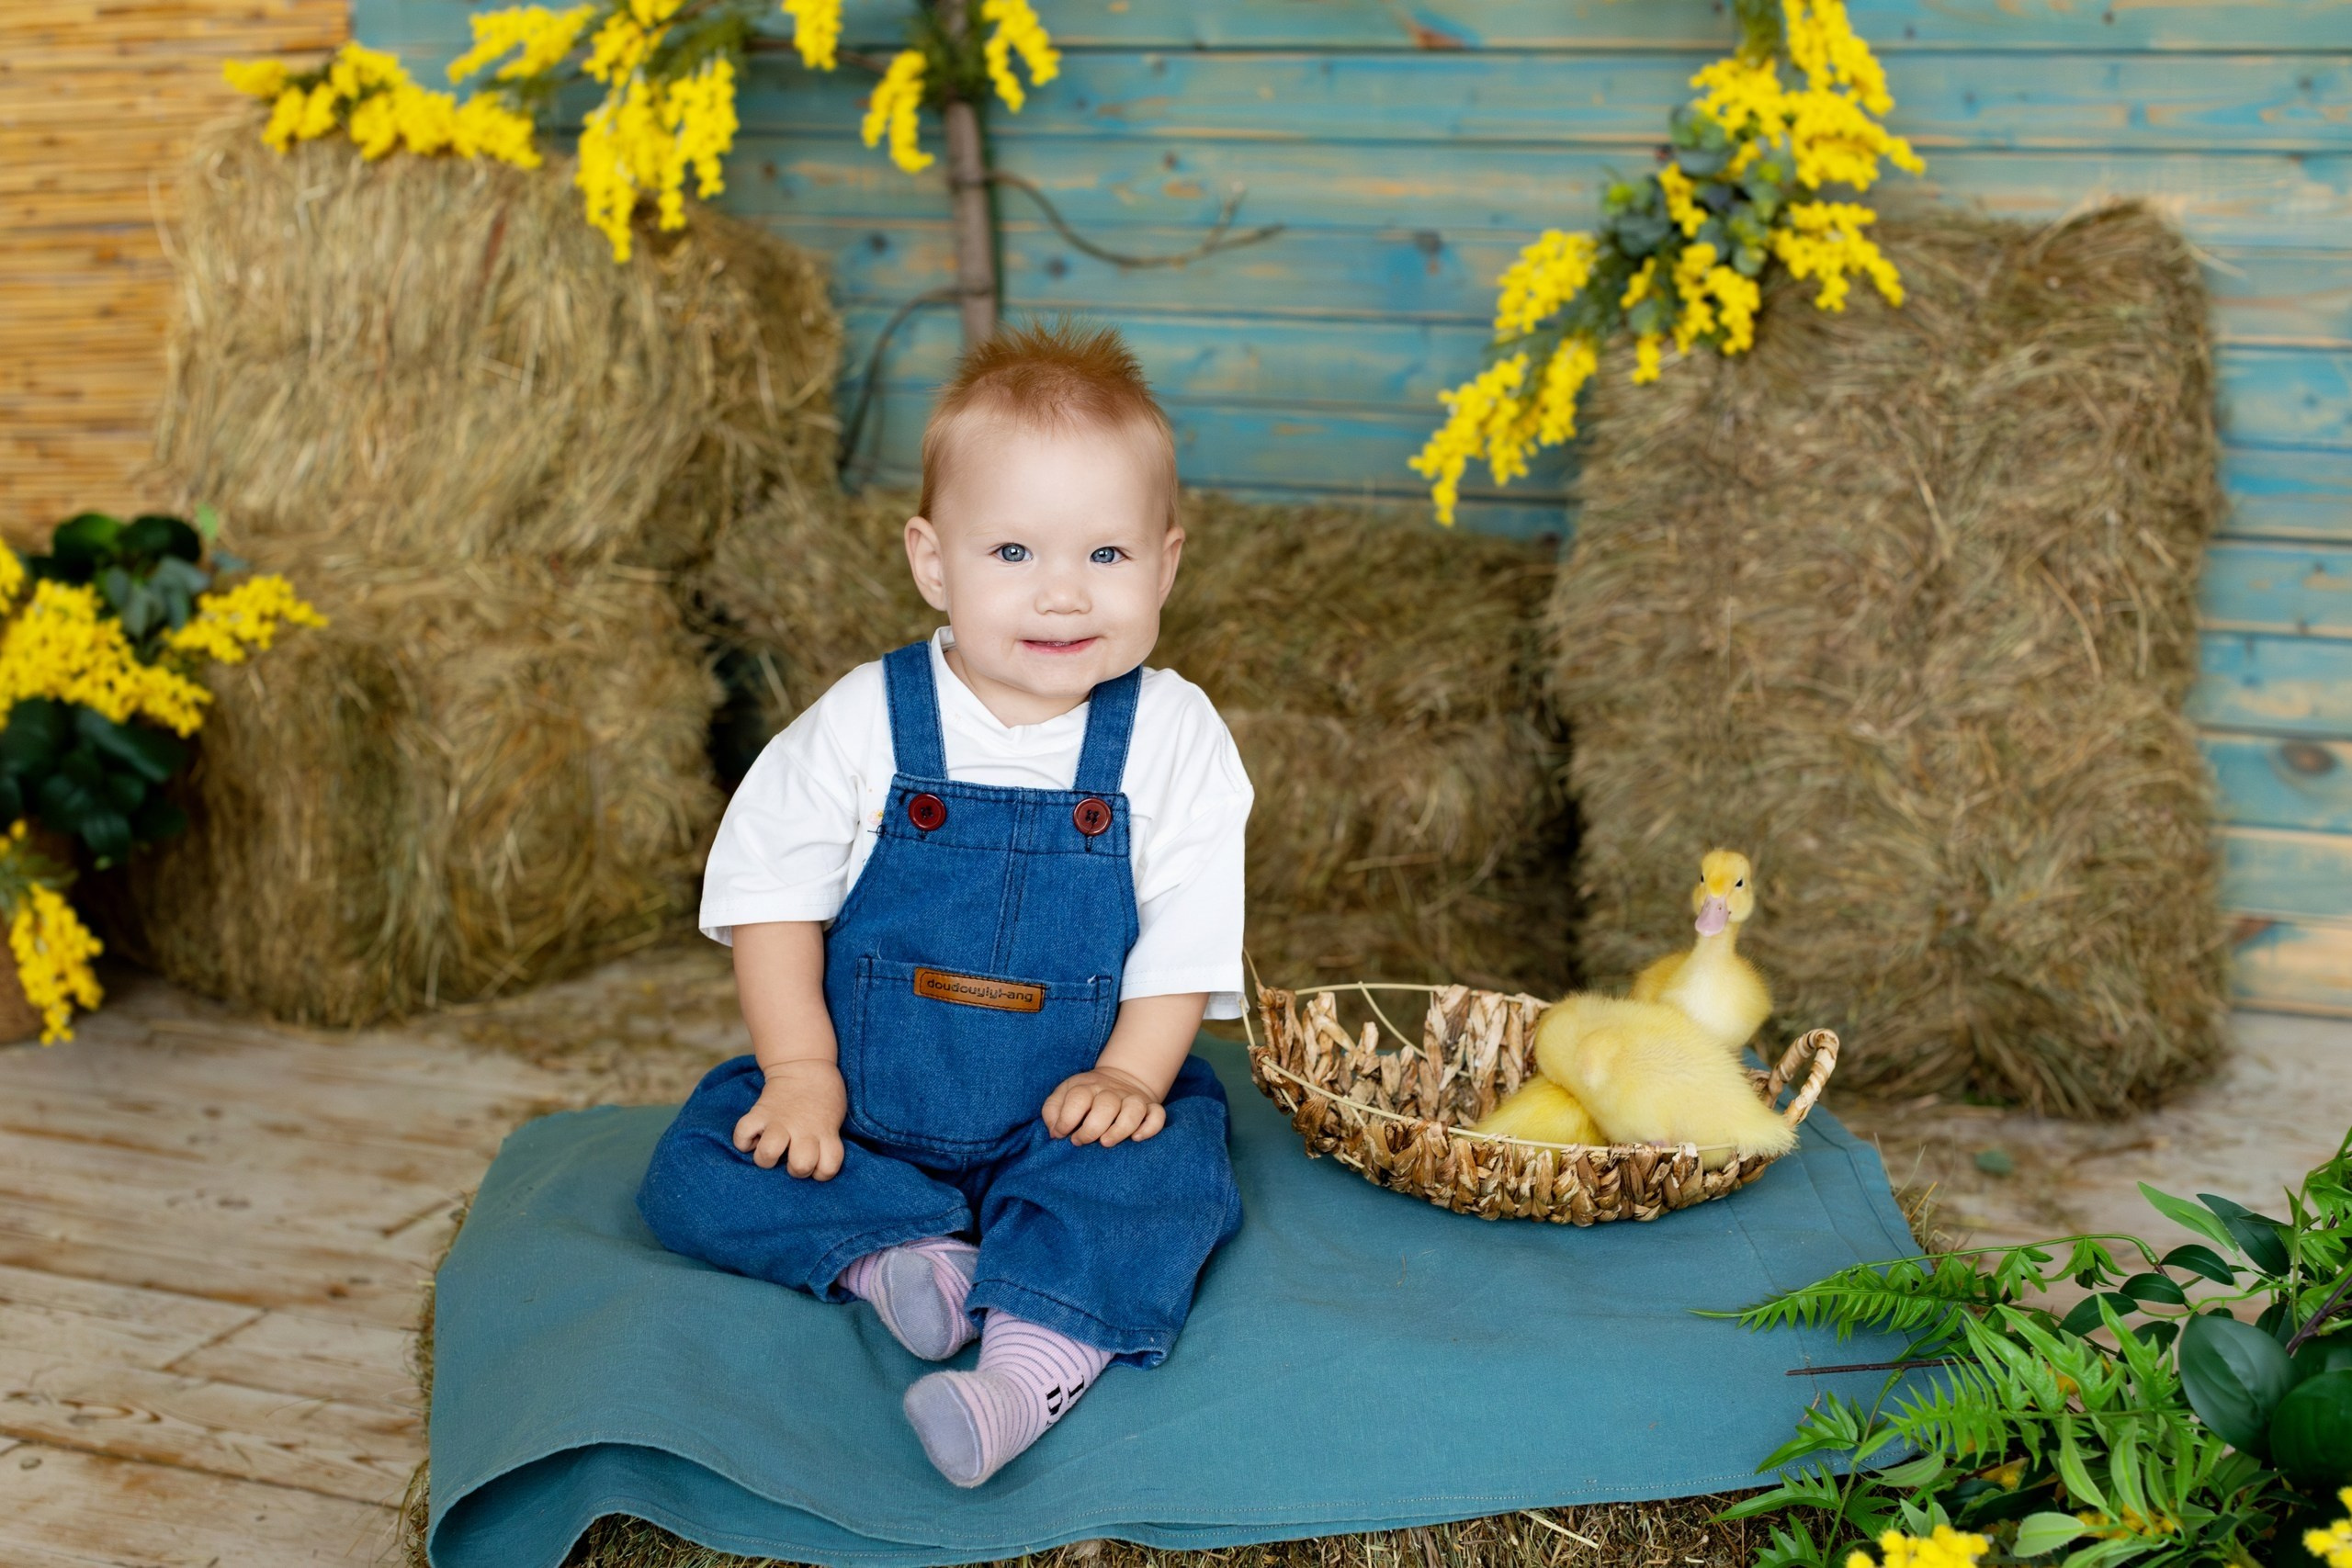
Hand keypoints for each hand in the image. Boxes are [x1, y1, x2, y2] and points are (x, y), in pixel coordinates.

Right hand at [732, 1060, 847, 1177]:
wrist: (805, 1064)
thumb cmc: (823, 1096)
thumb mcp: (834, 1119)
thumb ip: (826, 1139)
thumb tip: (811, 1160)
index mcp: (824, 1132)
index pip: (828, 1168)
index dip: (822, 1172)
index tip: (817, 1162)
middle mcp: (803, 1129)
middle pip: (800, 1165)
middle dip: (796, 1169)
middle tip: (793, 1156)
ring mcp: (780, 1121)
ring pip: (768, 1154)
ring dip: (767, 1159)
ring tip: (771, 1150)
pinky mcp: (760, 1112)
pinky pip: (742, 1134)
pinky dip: (743, 1141)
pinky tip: (753, 1139)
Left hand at [1042, 1066, 1165, 1147]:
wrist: (1119, 1079)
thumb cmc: (1085, 1096)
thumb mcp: (1063, 1094)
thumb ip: (1052, 1111)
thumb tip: (1055, 1132)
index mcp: (1087, 1087)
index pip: (1078, 1099)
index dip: (1067, 1120)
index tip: (1062, 1134)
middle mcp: (1111, 1092)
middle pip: (1106, 1106)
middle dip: (1092, 1128)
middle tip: (1081, 1141)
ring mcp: (1133, 1099)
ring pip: (1134, 1110)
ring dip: (1120, 1129)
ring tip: (1106, 1142)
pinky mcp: (1150, 1107)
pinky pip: (1157, 1116)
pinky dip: (1149, 1128)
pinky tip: (1136, 1138)